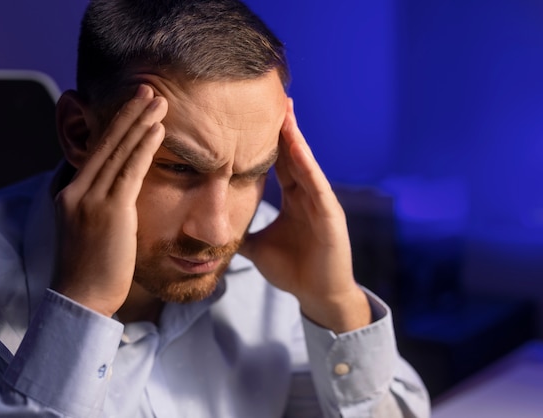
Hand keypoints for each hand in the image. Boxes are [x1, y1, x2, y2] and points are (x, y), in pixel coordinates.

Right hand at [52, 85, 167, 316]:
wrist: (81, 300)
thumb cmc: (91, 270)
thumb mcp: (88, 231)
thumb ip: (100, 207)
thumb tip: (120, 196)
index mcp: (70, 193)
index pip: (96, 152)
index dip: (116, 127)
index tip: (133, 108)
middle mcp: (76, 190)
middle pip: (106, 143)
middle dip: (129, 114)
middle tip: (149, 90)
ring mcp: (90, 199)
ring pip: (118, 152)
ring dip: (141, 123)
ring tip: (159, 101)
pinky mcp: (109, 210)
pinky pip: (130, 171)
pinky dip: (145, 147)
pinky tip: (158, 129)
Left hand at [240, 99, 370, 332]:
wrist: (317, 296)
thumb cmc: (293, 270)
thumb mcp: (257, 247)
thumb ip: (240, 232)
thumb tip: (212, 227)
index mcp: (293, 199)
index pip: (278, 162)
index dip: (266, 140)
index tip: (251, 117)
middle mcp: (307, 195)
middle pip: (292, 154)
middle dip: (282, 127)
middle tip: (272, 97)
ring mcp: (320, 202)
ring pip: (304, 163)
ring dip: (294, 136)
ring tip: (285, 110)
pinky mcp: (330, 214)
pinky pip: (316, 183)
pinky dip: (306, 163)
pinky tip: (296, 144)